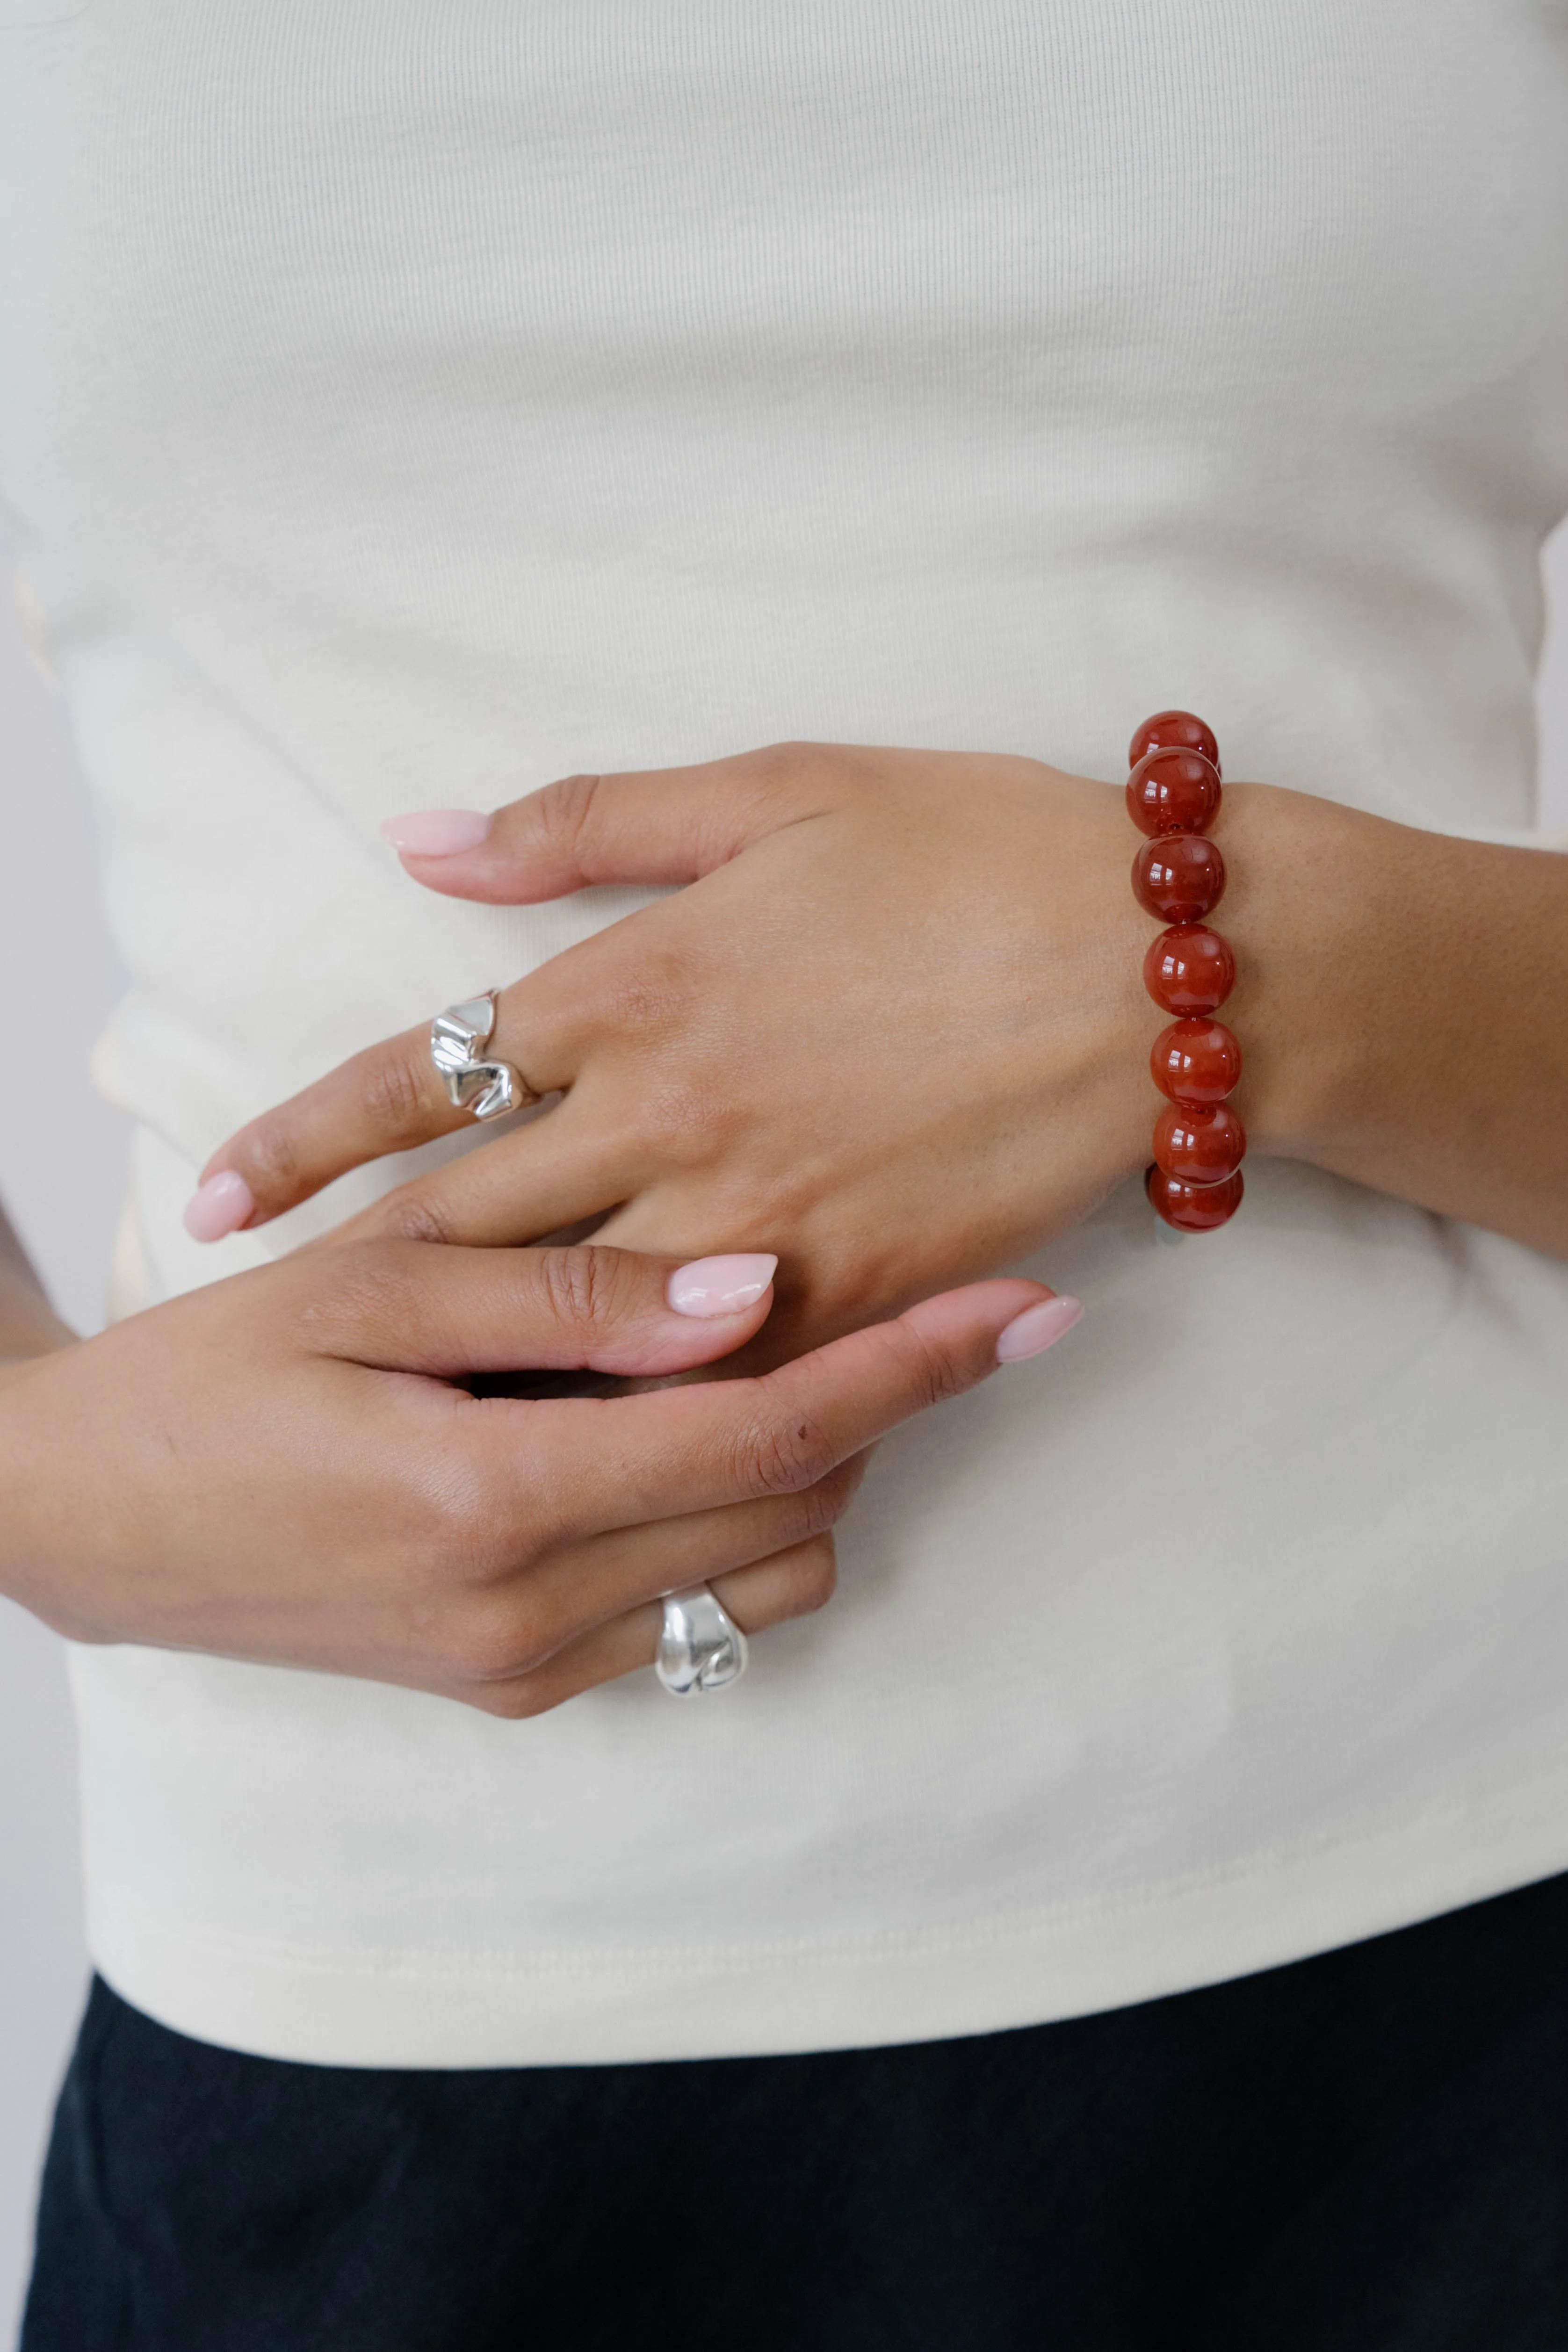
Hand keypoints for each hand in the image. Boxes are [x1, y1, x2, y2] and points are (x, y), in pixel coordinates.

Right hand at [0, 1233, 1061, 1714]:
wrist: (84, 1521)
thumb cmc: (210, 1378)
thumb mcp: (367, 1291)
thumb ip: (571, 1297)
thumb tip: (754, 1291)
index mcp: (499, 1499)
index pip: (778, 1435)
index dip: (919, 1366)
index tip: (1029, 1309)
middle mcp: (531, 1611)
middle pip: (797, 1509)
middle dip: (888, 1406)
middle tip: (927, 1292)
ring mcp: (524, 1665)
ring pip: (763, 1576)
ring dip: (818, 1473)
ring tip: (801, 1356)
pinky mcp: (511, 1687)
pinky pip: (690, 1615)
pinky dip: (736, 1527)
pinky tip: (697, 1433)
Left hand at [193, 743, 1158, 1355]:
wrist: (1164, 966)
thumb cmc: (973, 854)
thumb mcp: (776, 789)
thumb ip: (587, 824)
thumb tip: (425, 842)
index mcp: (639, 986)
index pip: (421, 1074)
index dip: (302, 1139)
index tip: (217, 1197)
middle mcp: (674, 1118)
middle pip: (469, 1224)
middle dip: (354, 1283)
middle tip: (259, 1340)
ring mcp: (764, 1219)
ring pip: (578, 1328)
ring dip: (482, 1374)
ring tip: (393, 1415)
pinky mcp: (856, 1291)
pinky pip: (720, 1378)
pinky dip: (646, 1414)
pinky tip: (588, 1450)